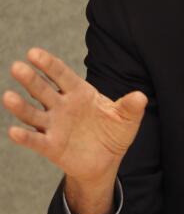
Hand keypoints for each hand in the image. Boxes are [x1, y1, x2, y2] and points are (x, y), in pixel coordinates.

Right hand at [4, 48, 146, 213]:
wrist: (106, 160)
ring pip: (33, 113)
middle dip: (31, 79)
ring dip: (21, 106)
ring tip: (8, 96)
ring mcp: (54, 125)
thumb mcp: (126, 119)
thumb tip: (141, 97)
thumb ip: (131, 107)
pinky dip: (25, 137)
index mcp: (80, 93)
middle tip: (17, 67)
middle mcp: (62, 106)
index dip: (48, 64)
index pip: (62, 75)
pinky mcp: (50, 146)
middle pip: (43, 90)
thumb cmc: (113, 133)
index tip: (34, 53)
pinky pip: (35, 140)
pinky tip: (13, 131)